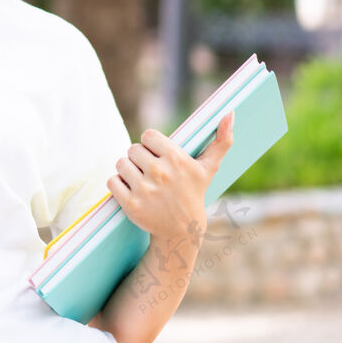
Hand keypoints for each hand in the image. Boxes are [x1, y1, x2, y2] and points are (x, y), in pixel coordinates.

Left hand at [105, 112, 233, 243]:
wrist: (182, 229)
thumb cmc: (194, 192)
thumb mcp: (208, 168)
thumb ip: (221, 140)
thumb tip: (229, 113)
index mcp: (176, 159)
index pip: (147, 135)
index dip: (150, 145)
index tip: (158, 156)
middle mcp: (160, 173)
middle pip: (132, 149)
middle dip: (139, 159)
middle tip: (150, 171)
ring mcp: (145, 190)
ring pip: (121, 163)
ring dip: (127, 171)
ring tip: (141, 180)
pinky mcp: (131, 204)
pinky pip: (112, 181)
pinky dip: (117, 184)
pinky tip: (131, 190)